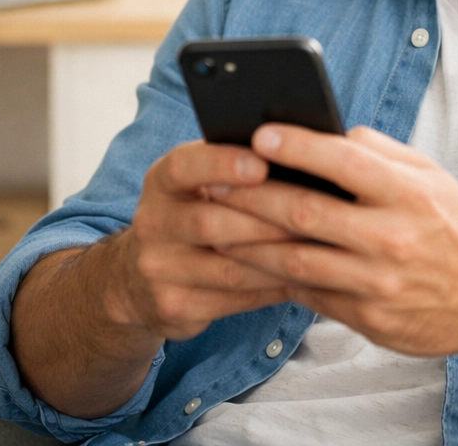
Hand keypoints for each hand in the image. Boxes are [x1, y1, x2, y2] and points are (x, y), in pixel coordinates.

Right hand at [109, 140, 301, 340]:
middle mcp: (152, 223)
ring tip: (318, 248)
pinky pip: (234, 299)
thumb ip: (236, 164)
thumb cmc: (196, 210)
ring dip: (278, 259)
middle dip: (266, 220)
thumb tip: (298, 151)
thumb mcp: (199, 181)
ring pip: (228, 267)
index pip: (185, 166)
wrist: (139, 277)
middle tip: (314, 214)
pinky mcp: (173, 307)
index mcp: (162, 181)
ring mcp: (158, 269)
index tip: (263, 164)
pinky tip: (302, 277)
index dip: (223, 164)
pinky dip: (272, 287)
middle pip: (210, 222)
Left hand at [215, 124, 457, 355]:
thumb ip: (380, 151)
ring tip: (215, 225)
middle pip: (306, 214)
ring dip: (248, 242)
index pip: (345, 161)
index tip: (259, 135)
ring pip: (296, 261)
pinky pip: (309, 294)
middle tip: (213, 181)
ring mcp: (378, 284)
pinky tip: (248, 261)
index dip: (298, 146)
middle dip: (252, 196)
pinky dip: (274, 276)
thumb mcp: (429, 175)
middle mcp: (393, 238)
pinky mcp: (368, 320)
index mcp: (408, 194)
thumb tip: (330, 134)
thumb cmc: (451, 225)